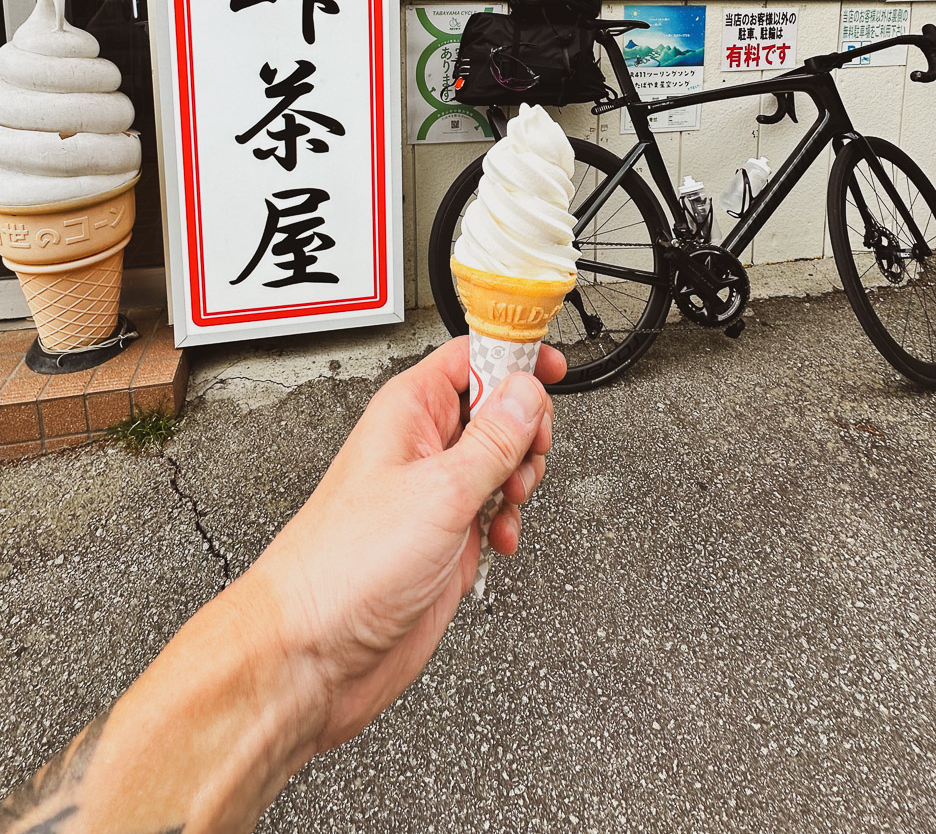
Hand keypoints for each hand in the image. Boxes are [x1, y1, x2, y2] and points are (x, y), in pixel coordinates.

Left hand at [252, 336, 565, 754]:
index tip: (551, 369)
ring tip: (506, 502)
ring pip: (500, 461)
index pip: (471, 357)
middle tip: (525, 455)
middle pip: (496, 408)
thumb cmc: (343, 566)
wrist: (313, 649)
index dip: (513, 357)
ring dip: (518, 481)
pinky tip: (498, 540)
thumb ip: (493, 439)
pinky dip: (508, 523)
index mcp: (409, 412)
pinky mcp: (444, 537)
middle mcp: (421, 447)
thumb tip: (527, 392)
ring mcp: (433, 493)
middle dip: (524, 432)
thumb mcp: (440, 491)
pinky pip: (493, 510)